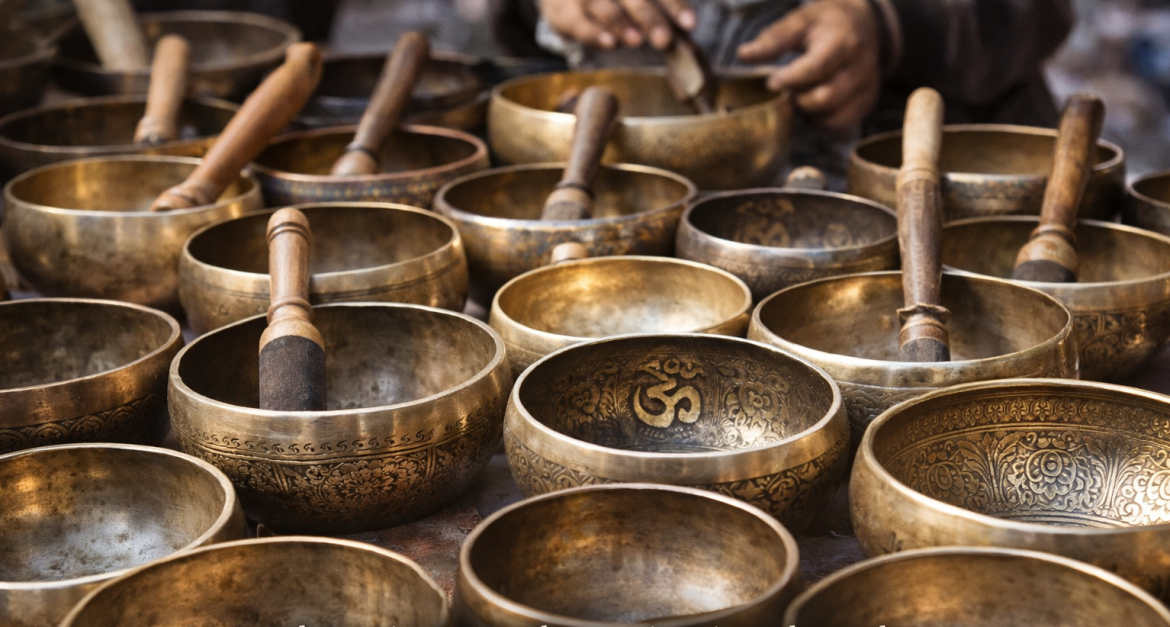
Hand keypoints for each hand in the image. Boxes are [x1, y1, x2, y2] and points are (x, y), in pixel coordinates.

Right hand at [539, 0, 695, 49]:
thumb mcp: (630, 0)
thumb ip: (656, 8)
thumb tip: (684, 29)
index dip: (674, 4)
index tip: (690, 24)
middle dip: (649, 18)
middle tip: (664, 40)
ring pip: (604, 7)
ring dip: (621, 24)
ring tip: (637, 41)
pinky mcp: (563, 10)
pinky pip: (579, 23)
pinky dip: (594, 34)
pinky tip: (610, 44)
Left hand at [738, 0, 881, 131]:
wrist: (865, 25)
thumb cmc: (828, 23)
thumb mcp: (802, 19)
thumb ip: (774, 39)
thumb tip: (743, 54)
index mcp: (844, 42)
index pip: (817, 68)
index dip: (791, 79)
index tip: (771, 83)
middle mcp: (860, 68)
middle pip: (824, 97)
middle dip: (798, 97)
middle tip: (787, 86)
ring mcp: (866, 89)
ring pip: (832, 117)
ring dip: (808, 112)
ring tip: (801, 94)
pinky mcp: (865, 105)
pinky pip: (839, 127)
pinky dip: (820, 123)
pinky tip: (812, 106)